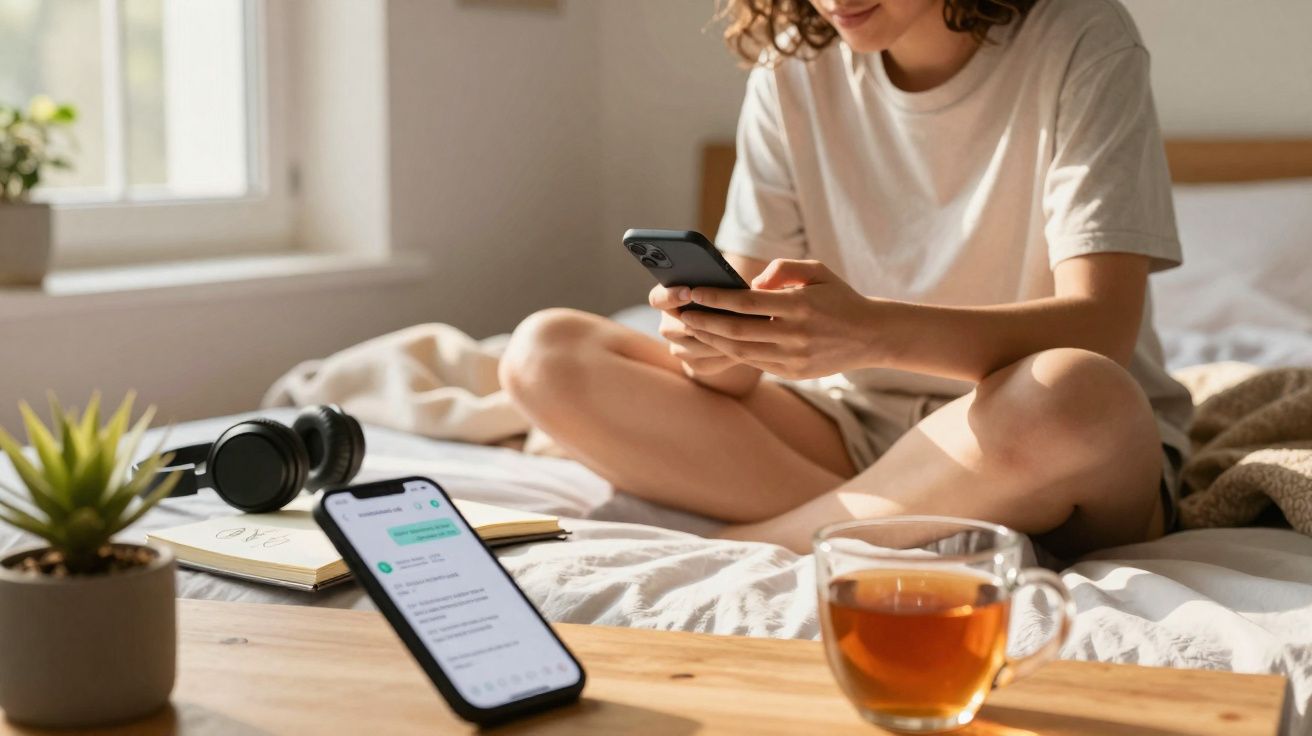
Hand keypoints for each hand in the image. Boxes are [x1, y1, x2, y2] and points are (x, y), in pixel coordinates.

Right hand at [649, 283, 737, 375]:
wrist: (734, 322)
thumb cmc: (728, 294)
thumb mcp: (721, 284)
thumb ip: (718, 282)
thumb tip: (732, 284)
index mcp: (668, 299)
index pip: (657, 299)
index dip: (670, 296)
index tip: (689, 292)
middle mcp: (668, 325)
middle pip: (672, 328)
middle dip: (700, 323)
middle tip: (723, 317)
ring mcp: (678, 348)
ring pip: (691, 348)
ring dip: (716, 340)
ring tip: (741, 332)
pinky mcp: (693, 365)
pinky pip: (706, 363)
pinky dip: (725, 356)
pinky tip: (744, 347)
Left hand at [680, 260, 887, 379]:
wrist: (871, 336)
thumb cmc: (839, 298)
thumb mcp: (817, 271)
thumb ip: (783, 269)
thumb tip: (751, 284)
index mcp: (799, 306)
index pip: (746, 302)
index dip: (715, 298)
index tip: (693, 291)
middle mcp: (795, 335)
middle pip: (737, 331)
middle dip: (705, 322)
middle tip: (683, 313)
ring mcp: (793, 358)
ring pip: (741, 351)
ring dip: (713, 340)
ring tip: (694, 328)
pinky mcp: (793, 373)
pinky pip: (754, 362)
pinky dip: (732, 352)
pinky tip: (717, 342)